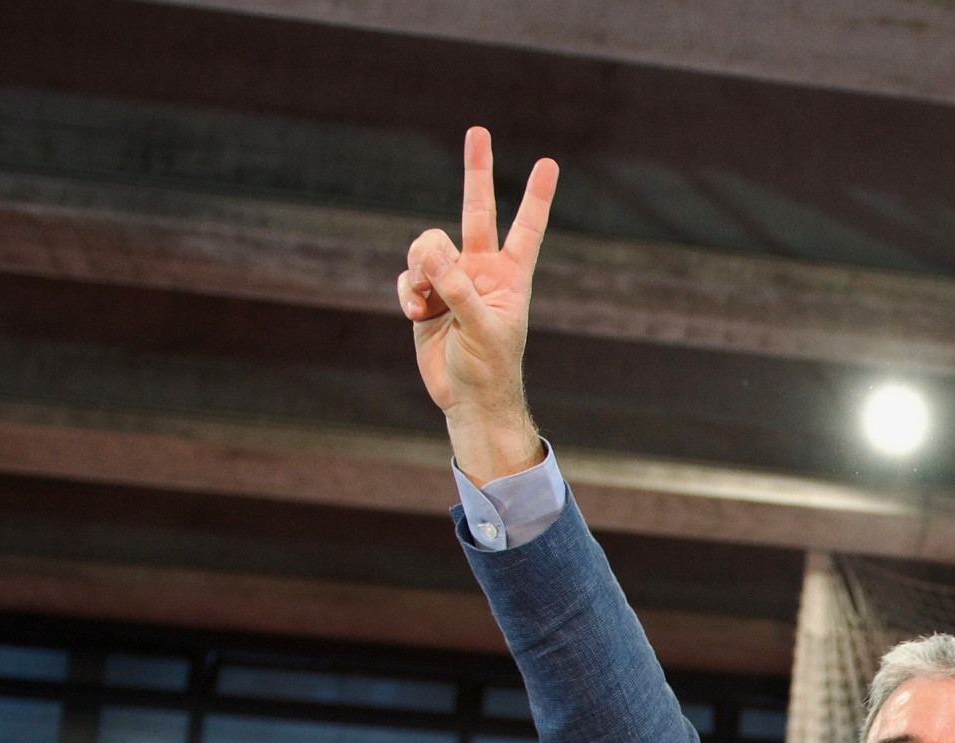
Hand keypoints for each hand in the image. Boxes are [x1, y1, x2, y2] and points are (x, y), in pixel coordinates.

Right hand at [399, 127, 557, 479]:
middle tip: (478, 130)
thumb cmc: (488, 368)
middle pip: (476, 210)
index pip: (526, 228)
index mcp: (510, 276)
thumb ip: (456, 286)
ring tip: (426, 300)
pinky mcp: (425, 295)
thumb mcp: (480, 328)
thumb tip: (430, 248)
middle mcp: (482, 270)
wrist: (467, 400)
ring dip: (419, 269)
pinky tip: (416, 312)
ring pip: (426, 246)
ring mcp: (452, 280)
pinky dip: (407, 291)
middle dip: (476, 171)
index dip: (536, 196)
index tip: (548, 163)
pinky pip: (407, 275)